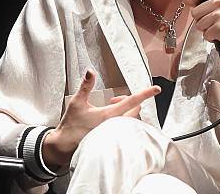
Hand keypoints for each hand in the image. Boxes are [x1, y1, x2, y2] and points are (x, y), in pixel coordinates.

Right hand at [42, 70, 160, 169]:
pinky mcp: (113, 141)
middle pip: (135, 111)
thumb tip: (90, 71)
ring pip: (131, 120)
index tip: (156, 89)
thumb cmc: (70, 126)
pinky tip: (110, 121)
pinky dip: (122, 121)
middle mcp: (115, 126)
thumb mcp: (77, 102)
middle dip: (129, 102)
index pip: (132, 102)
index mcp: (109, 115)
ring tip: (111, 109)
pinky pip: (125, 130)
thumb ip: (86, 86)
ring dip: (126, 112)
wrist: (63, 147)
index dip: (145, 94)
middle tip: (114, 100)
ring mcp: (115, 135)